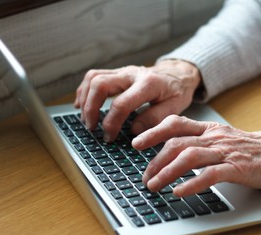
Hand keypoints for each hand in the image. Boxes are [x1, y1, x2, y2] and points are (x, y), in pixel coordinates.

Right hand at [74, 60, 200, 141]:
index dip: (111, 123)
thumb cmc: (177, 92)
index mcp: (148, 84)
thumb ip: (155, 119)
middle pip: (100, 84)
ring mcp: (123, 71)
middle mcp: (132, 74)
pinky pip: (94, 76)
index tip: (109, 137)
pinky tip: (82, 104)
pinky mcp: (117, 72)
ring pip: (94, 78)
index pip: (121, 103)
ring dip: (85, 99)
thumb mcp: (175, 108)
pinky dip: (84, 90)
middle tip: (92, 128)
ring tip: (86, 119)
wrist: (178, 74)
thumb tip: (134, 130)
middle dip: (91, 109)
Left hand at [132, 115, 260, 196]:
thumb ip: (200, 142)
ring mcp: (226, 152)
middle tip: (145, 176)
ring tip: (154, 185)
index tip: (136, 142)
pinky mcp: (237, 168)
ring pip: (189, 157)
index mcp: (210, 129)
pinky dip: (192, 184)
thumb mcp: (222, 139)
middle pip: (177, 143)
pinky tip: (179, 192)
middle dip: (155, 160)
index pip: (176, 124)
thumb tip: (173, 152)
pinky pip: (210, 175)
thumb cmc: (250, 149)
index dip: (154, 131)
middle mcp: (214, 137)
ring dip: (167, 172)